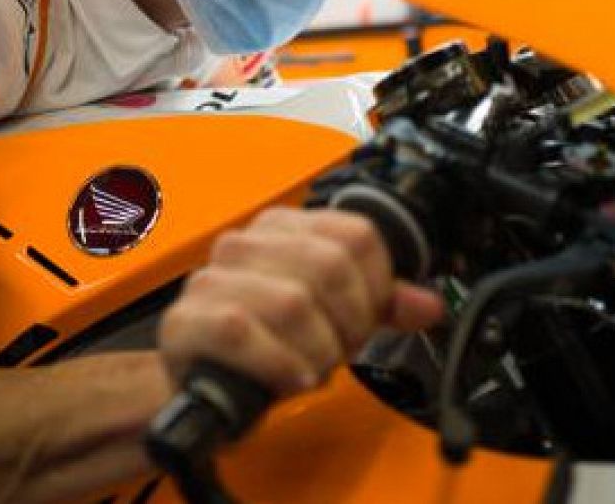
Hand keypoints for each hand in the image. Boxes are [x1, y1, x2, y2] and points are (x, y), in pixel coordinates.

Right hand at [158, 207, 445, 397]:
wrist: (205, 387)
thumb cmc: (267, 346)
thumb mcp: (331, 320)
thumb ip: (379, 306)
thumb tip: (427, 304)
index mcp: (284, 227)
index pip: (357, 236)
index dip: (376, 287)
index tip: (366, 320)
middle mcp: (245, 243)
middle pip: (329, 267)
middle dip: (348, 323)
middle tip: (337, 350)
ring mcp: (211, 279)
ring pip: (291, 302)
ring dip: (315, 350)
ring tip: (309, 367)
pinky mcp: (187, 319)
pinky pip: (241, 330)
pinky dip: (277, 362)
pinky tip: (288, 377)